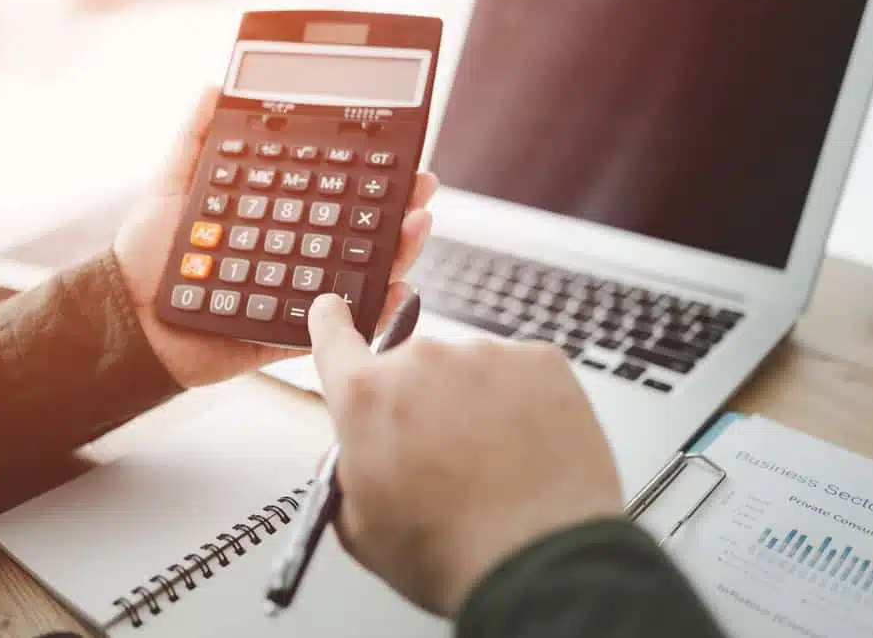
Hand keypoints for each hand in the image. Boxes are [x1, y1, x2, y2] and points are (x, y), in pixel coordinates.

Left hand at [113, 87, 437, 386]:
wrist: (130, 320)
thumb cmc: (147, 257)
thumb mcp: (172, 186)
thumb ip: (195, 138)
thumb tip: (215, 87)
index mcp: (278, 222)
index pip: (334, 195)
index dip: (368, 176)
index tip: (399, 155)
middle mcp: (297, 257)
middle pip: (361, 233)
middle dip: (399, 210)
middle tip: (421, 189)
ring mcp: (302, 294)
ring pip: (363, 274)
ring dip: (399, 251)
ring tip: (416, 227)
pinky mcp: (299, 332)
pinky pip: (344, 325)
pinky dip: (378, 312)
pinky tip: (397, 289)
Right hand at [308, 294, 623, 616]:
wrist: (537, 561)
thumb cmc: (450, 551)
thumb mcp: (359, 526)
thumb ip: (347, 470)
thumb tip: (358, 454)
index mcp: (367, 396)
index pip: (333, 336)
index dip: (332, 322)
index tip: (334, 309)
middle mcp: (422, 362)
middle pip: (412, 368)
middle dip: (422, 403)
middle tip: (443, 458)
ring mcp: (485, 356)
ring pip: (469, 372)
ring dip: (473, 404)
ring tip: (491, 463)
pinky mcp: (540, 361)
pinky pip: (519, 373)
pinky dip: (520, 402)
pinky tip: (523, 447)